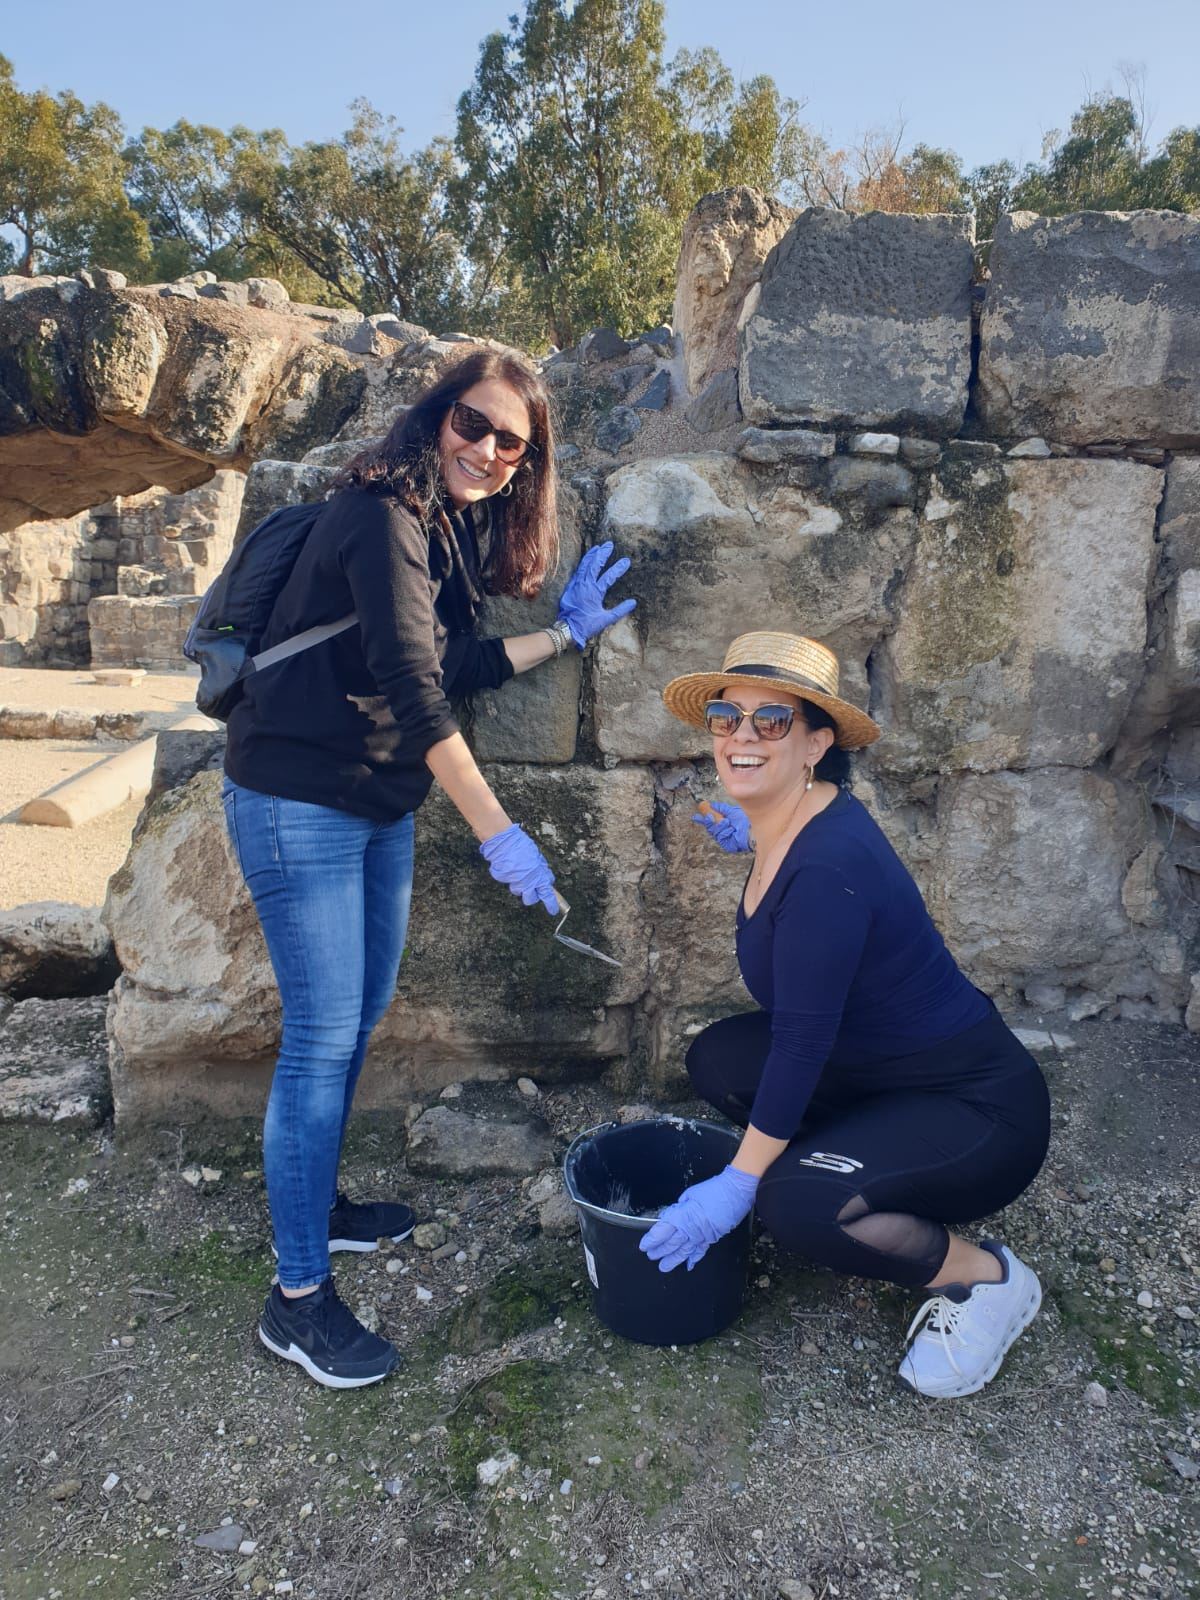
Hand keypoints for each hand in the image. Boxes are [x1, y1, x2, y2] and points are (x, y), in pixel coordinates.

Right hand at [479, 823, 557, 913]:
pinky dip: (510, 876)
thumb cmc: (521, 846)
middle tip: (531, 888)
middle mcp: (527, 883)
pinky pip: (508, 882)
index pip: (547, 895)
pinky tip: (510, 867)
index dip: (551, 904)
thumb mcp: (537, 857)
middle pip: (530, 899)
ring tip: (518, 871)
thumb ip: (542, 869)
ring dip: (519, 885)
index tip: (553, 910)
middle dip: (531, 895)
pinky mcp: (504, 881)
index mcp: (538, 876)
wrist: (503, 842)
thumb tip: (547, 878)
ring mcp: (514, 883)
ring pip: (518, 891)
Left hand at [557, 540, 636, 648]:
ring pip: (584, 565)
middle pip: (595, 564)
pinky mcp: (570, 587)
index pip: (609, 576)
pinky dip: (583, 563)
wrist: (567, 629)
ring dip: (591, 555)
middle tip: (609, 544)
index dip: (618, 568)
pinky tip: (586, 559)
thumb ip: (620, 610)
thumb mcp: (606, 619)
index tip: (626, 561)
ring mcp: (577, 584)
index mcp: (595, 592)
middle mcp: (585, 585)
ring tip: (597, 547)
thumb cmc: (586, 626)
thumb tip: (633, 602)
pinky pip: (578, 571)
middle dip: (603, 553)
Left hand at [638, 1165, 757, 1272]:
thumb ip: (680, 1206)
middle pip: (672, 1244)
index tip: (644, 1245)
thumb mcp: (691, 1193)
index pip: (663, 1231)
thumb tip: (674, 1214)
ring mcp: (703, 1236)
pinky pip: (701, 1251)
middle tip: (651, 1256)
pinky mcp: (713, 1238)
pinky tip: (688, 1265)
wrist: (736, 1191)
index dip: (652, 1240)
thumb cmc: (713, 1189)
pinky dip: (694, 1259)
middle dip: (660, 1251)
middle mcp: (691, 1229)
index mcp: (683, 1215)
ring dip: (673, 1260)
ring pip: (685, 1251)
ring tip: (664, 1267)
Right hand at [693, 801, 751, 852]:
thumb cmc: (746, 821)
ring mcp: (724, 838)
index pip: (710, 821)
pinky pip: (720, 836)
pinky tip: (729, 828)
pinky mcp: (726, 845)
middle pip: (710, 827)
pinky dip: (724, 830)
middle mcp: (723, 831)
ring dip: (719, 825)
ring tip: (726, 821)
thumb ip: (720, 808)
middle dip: (708, 821)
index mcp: (723, 823)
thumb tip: (711, 805)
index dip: (702, 819)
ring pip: (714, 831)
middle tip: (708, 816)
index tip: (696, 817)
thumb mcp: (731, 811)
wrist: (753, 829)